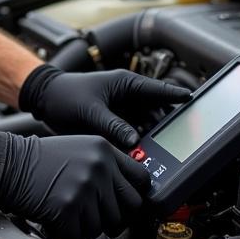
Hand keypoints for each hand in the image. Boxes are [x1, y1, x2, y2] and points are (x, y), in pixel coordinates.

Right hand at [0, 129, 150, 238]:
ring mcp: (84, 187)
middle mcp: (99, 167)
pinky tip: (57, 218)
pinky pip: (81, 235)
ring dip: (88, 226)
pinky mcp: (68, 207)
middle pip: (130, 207)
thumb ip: (106, 165)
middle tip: (96, 216)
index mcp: (104, 150)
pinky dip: (69, 233)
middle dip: (116, 218)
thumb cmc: (39, 160)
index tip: (126, 204)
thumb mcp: (80, 148)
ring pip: (105, 225)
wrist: (8, 163)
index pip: (142, 180)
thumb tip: (130, 192)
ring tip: (69, 211)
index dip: (135, 196)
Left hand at [19, 65, 189, 149]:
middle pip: (156, 111)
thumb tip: (134, 141)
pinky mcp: (115, 122)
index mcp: (126, 83)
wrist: (46, 99)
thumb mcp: (90, 111)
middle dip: (166, 125)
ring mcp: (122, 110)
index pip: (158, 89)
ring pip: (146, 125)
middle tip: (178, 140)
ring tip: (159, 152)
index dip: (176, 96)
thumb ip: (113, 126)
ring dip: (151, 138)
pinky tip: (141, 154)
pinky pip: (133, 133)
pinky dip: (138, 143)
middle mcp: (128, 95)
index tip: (193, 100)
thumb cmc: (65, 95)